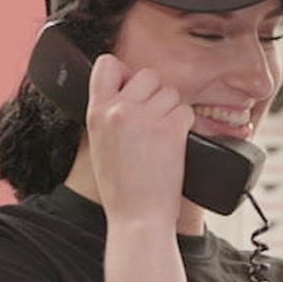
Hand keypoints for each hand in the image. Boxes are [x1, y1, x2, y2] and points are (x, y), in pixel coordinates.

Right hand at [86, 54, 193, 221]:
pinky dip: (185, 126)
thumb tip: (126, 96)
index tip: (132, 88)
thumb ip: (108, 116)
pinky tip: (175, 145)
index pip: (107, 64)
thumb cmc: (121, 190)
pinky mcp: (171, 128)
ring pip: (170, 92)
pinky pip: (186, 111)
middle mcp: (119, 109)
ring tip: (163, 139)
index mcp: (96, 113)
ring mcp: (146, 117)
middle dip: (154, 94)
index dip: (124, 73)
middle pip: (147, 75)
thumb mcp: (99, 146)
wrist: (138, 216)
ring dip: (172, 111)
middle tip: (153, 121)